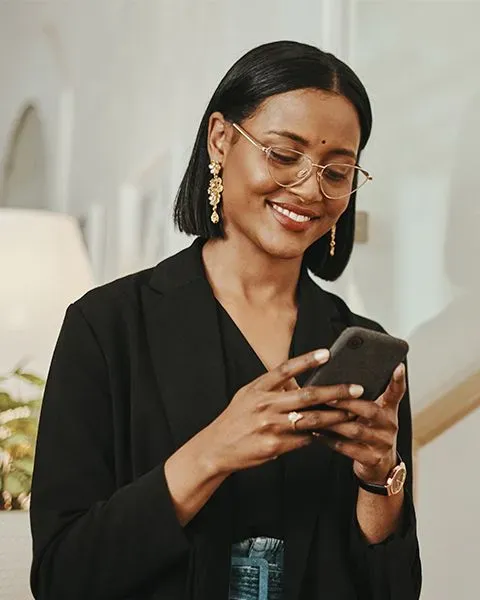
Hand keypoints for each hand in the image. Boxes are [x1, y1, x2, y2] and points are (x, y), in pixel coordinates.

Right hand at [205, 349, 364, 474]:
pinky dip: (319, 434)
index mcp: (258, 388)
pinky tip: (333, 431)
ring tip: (353, 412)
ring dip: (335, 416)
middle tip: (356, 388)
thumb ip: (271, 387)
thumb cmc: (236, 419)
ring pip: (311, 419)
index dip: (307, 360)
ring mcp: (270, 426)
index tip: (327, 353)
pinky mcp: (275, 445)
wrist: (217, 447)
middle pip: (306, 395)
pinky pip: (303, 439)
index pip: (285, 370)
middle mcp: (265, 405)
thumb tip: (299, 381)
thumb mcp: (248, 395)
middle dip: (335, 392)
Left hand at [317, 363, 406, 483]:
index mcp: (388, 410)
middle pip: (370, 409)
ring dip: (333, 422)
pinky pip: (347, 448)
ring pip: (355, 430)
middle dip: (347, 402)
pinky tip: (316, 433)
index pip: (396, 392)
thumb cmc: (369, 432)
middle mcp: (389, 425)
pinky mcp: (372, 459)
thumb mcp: (372, 415)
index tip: (398, 366)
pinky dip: (330, 440)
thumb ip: (361, 399)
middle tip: (328, 396)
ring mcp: (382, 443)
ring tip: (316, 415)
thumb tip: (334, 380)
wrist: (379, 467)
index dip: (398, 379)